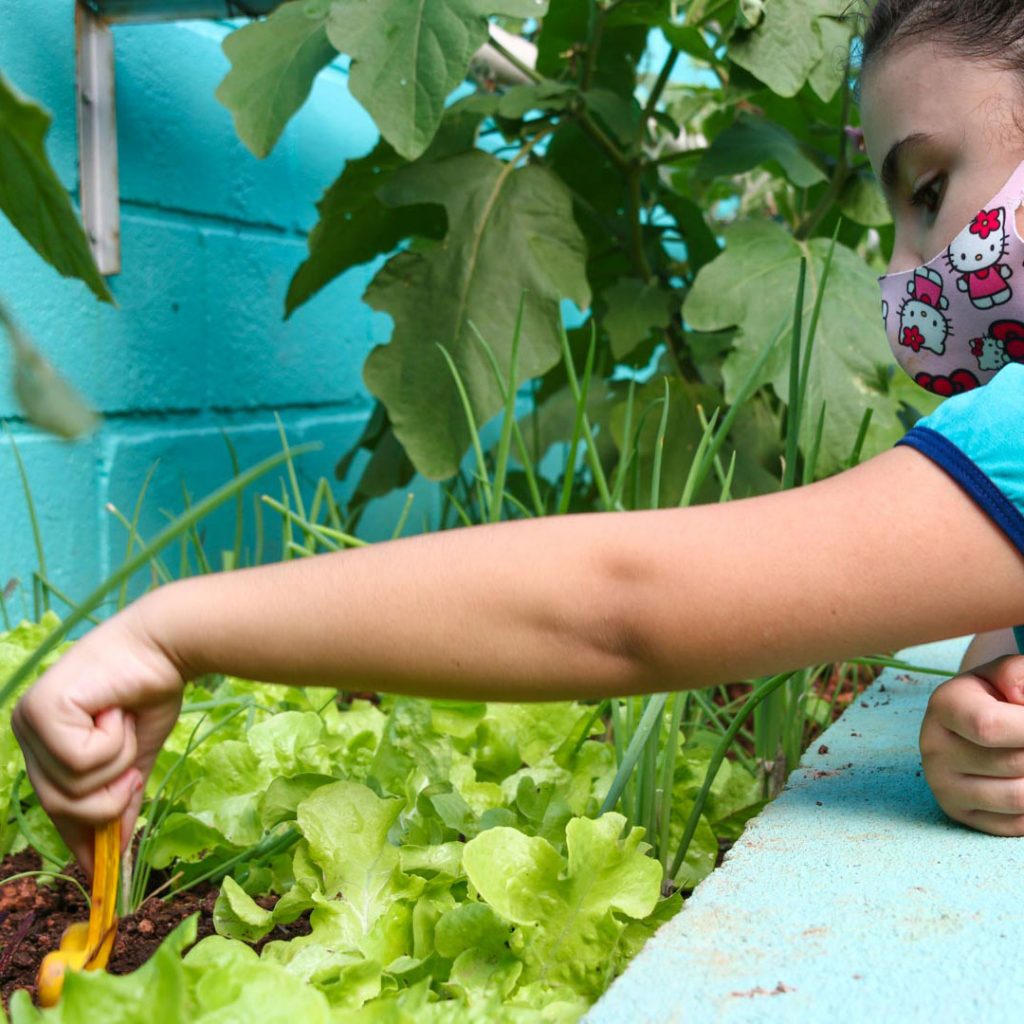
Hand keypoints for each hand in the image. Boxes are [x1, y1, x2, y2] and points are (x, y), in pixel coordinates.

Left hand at [10, 597, 186, 872]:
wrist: (165, 646)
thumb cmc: (149, 692)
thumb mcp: (134, 759)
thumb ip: (121, 801)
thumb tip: (116, 856)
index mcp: (42, 742)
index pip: (53, 806)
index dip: (79, 836)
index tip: (101, 869)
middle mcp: (25, 731)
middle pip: (60, 805)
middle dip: (107, 797)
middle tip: (132, 770)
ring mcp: (28, 720)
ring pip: (73, 786)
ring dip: (116, 761)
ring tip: (123, 723)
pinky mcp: (43, 710)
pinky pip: (81, 760)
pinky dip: (112, 742)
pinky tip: (114, 710)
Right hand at [919, 655, 1023, 835]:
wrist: (965, 725)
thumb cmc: (994, 697)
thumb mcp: (1002, 675)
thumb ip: (1015, 673)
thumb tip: (1019, 699)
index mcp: (944, 705)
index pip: (989, 726)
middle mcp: (934, 747)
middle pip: (1013, 763)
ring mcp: (943, 784)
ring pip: (1018, 797)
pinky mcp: (958, 812)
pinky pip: (1015, 823)